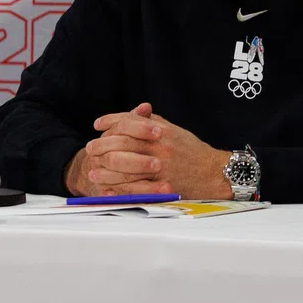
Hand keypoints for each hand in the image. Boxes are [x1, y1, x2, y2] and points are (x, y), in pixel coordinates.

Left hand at [65, 103, 231, 199]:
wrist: (212, 173)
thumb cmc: (191, 150)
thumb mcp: (173, 130)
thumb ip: (151, 122)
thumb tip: (132, 114)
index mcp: (160, 131)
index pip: (129, 122)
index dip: (111, 122)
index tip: (98, 124)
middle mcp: (158, 148)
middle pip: (122, 144)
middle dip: (102, 144)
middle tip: (90, 147)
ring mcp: (159, 168)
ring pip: (124, 167)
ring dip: (105, 168)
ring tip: (92, 168)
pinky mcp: (159, 187)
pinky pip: (133, 188)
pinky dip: (117, 187)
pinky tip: (106, 186)